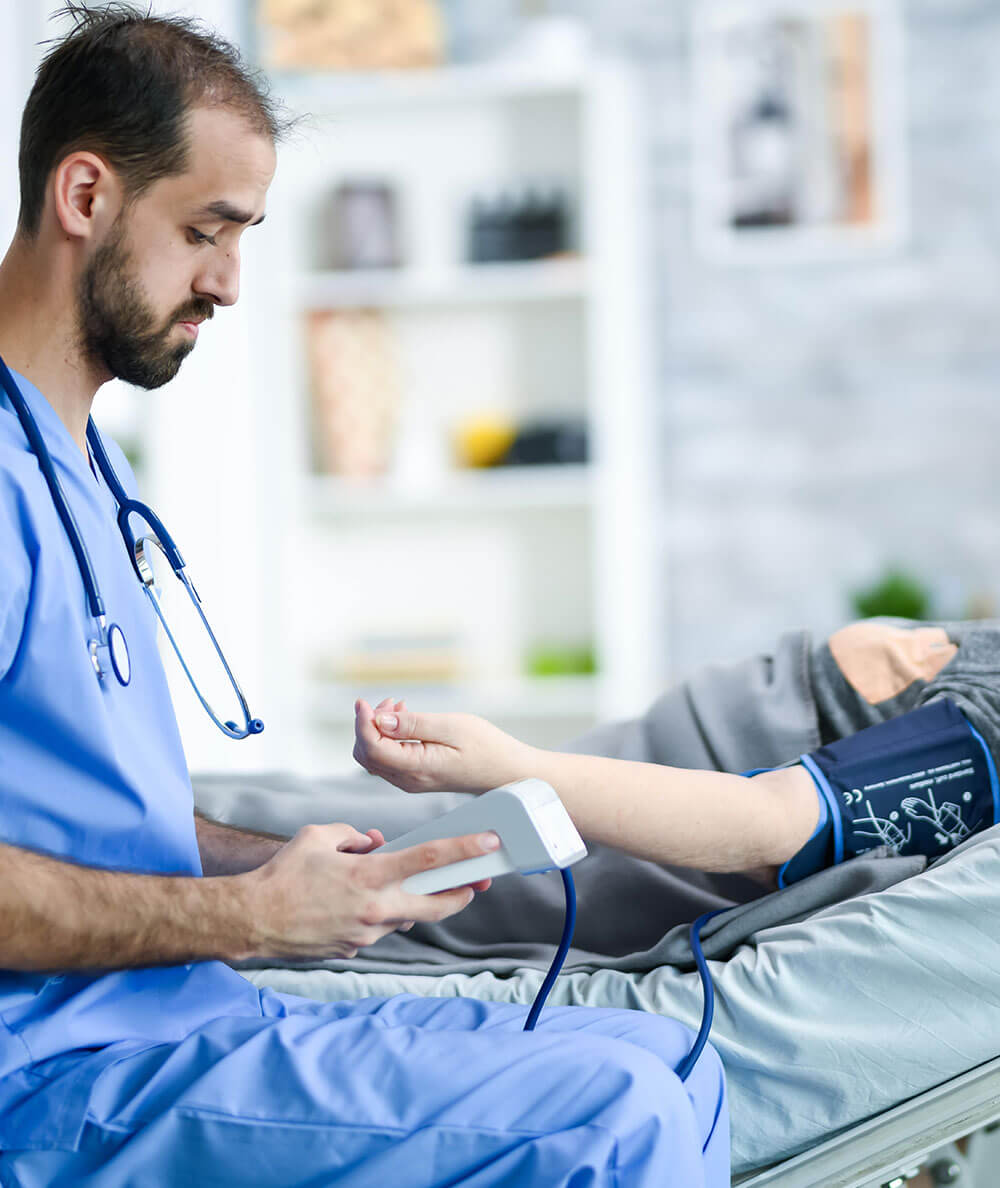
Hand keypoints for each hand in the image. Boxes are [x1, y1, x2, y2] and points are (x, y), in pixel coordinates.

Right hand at [243, 821, 497, 961]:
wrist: (252, 920)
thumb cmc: (283, 876)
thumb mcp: (318, 837)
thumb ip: (353, 836)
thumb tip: (373, 843)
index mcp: (369, 877)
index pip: (428, 860)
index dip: (463, 851)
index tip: (488, 843)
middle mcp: (375, 909)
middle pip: (437, 903)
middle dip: (462, 892)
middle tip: (478, 881)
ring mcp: (367, 934)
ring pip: (408, 916)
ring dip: (414, 900)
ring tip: (398, 882)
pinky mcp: (356, 949)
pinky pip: (381, 927)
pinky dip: (383, 911)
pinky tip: (364, 900)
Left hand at [353, 697, 537, 794]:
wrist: (508, 771)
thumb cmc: (487, 748)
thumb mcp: (451, 727)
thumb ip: (413, 725)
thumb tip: (379, 720)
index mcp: (415, 769)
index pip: (372, 747)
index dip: (362, 722)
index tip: (362, 700)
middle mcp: (408, 780)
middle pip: (366, 753)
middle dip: (368, 724)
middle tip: (390, 700)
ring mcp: (411, 781)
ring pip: (374, 756)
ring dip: (377, 729)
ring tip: (399, 706)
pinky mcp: (416, 776)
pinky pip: (389, 758)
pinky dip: (388, 737)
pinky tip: (404, 719)